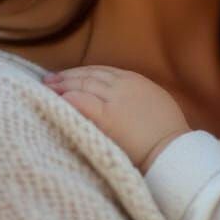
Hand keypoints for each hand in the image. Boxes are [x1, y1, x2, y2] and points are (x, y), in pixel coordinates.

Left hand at [43, 66, 189, 169]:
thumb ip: (136, 96)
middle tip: (49, 80)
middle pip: (88, 75)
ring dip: (62, 85)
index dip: (82, 73)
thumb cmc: (166, 133)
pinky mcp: (107, 116)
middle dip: (67, 76)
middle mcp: (123, 84)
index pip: (101, 71)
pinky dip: (68, 98)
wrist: (172, 149)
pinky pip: (82, 102)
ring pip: (83, 84)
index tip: (67, 76)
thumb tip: (120, 100)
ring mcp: (114, 99)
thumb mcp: (154, 102)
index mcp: (134, 80)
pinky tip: (57, 99)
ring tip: (47, 88)